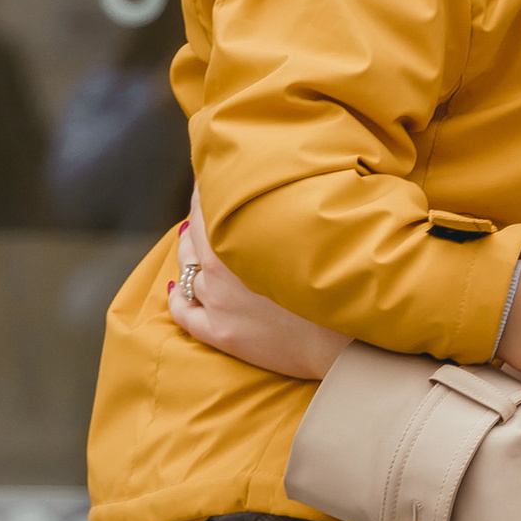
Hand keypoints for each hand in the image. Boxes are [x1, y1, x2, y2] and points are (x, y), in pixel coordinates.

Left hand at [166, 189, 347, 379]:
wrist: (345, 337)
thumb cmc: (339, 279)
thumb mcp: (309, 231)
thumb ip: (280, 207)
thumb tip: (268, 187)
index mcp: (239, 238)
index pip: (207, 206)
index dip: (207, 192)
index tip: (210, 182)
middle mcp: (219, 270)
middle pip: (191, 238)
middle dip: (196, 224)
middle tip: (206, 216)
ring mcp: (216, 303)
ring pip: (186, 272)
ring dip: (189, 259)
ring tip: (196, 251)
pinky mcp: (220, 333)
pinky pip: (182, 313)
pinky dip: (176, 299)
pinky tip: (176, 291)